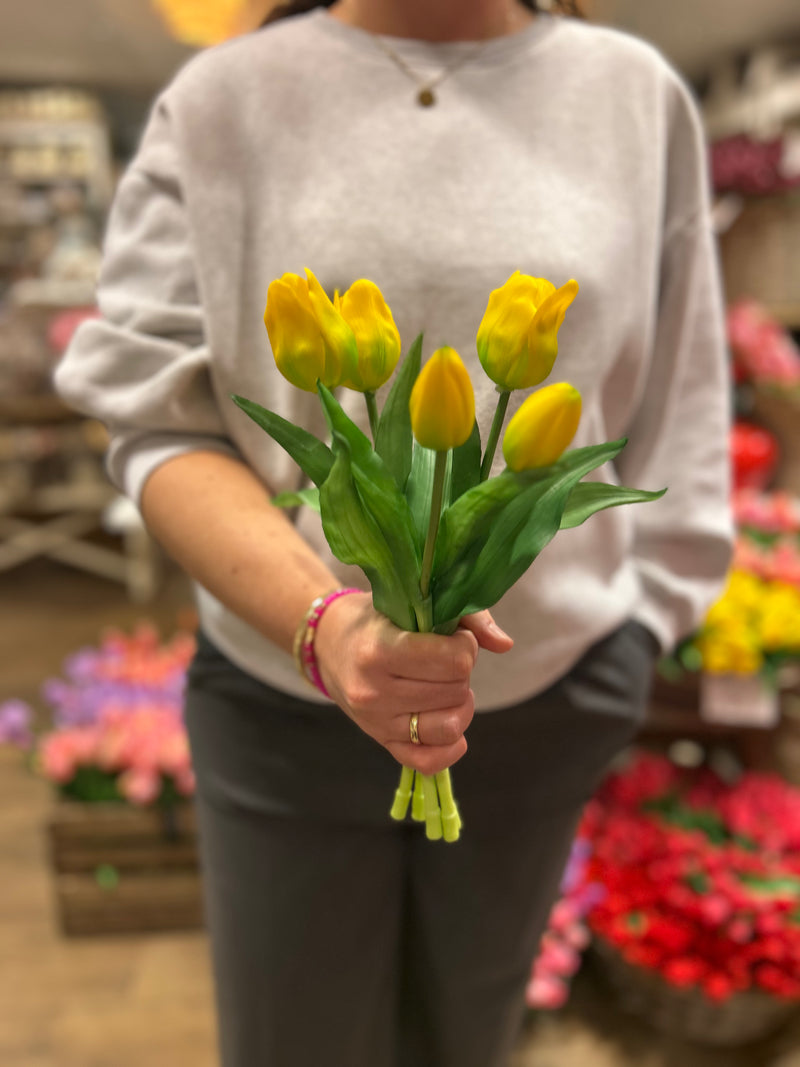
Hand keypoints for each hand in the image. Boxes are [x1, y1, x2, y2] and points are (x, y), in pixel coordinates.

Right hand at [314, 594, 511, 774]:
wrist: (328, 644)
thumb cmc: (376, 619)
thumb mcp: (411, 604)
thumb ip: (465, 617)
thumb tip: (505, 645)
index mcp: (379, 650)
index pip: (453, 660)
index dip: (465, 646)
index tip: (453, 637)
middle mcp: (374, 691)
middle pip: (456, 690)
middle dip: (462, 671)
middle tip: (445, 659)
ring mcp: (377, 722)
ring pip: (449, 726)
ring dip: (460, 704)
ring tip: (447, 687)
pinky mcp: (382, 742)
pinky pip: (428, 761)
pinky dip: (450, 747)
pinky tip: (448, 721)